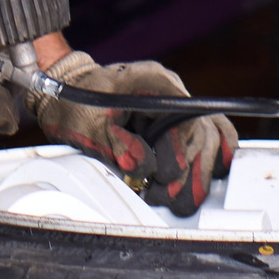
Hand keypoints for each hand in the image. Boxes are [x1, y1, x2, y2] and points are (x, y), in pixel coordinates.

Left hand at [38, 51, 237, 214]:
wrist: (68, 91)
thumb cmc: (75, 103)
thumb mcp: (89, 129)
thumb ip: (118, 149)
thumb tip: (144, 170)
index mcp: (152, 83)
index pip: (184, 119)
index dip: (177, 153)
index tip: (163, 177)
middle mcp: (171, 88)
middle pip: (201, 132)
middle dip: (185, 172)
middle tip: (162, 196)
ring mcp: (177, 101)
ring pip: (210, 136)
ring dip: (197, 171)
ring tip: (172, 195)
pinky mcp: (176, 116)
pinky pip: (210, 132)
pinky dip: (208, 156)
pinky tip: (203, 177)